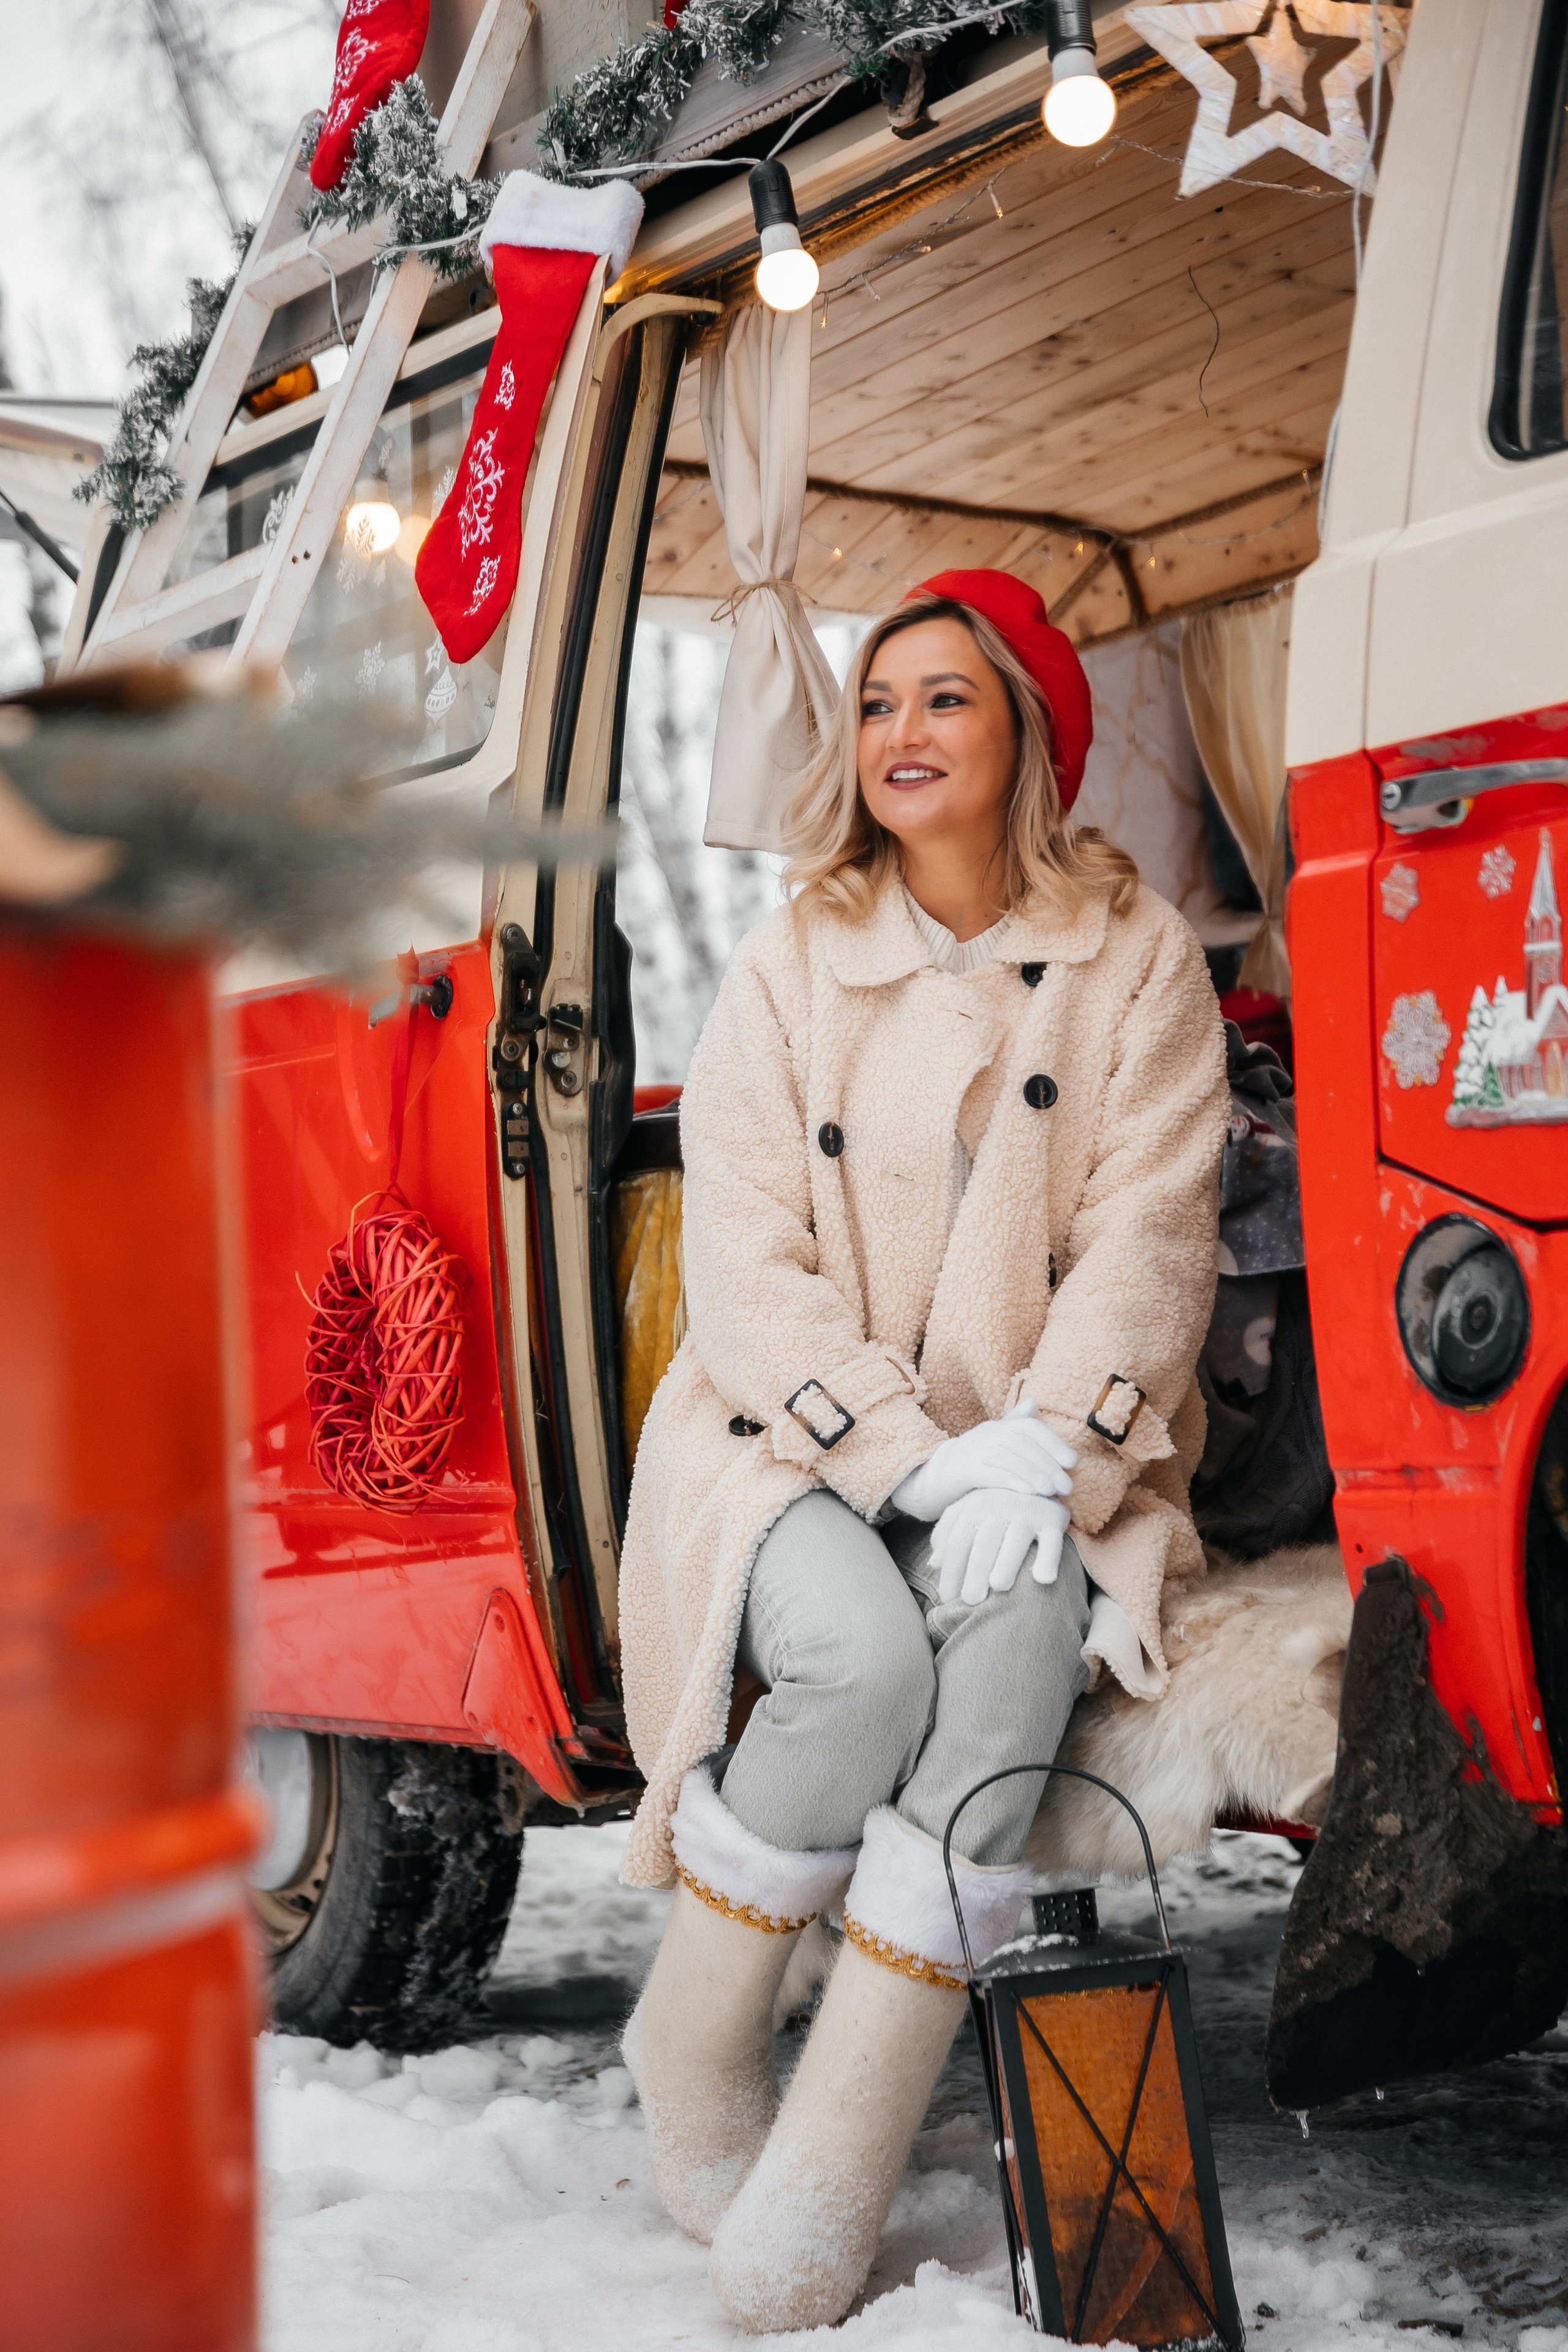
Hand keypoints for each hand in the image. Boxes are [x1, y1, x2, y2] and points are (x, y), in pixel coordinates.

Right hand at [891, 1399, 1075, 1522]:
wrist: (935, 1475)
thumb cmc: (974, 1460)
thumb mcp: (994, 1440)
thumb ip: (1015, 1423)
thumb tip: (1033, 1401)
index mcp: (999, 1427)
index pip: (1031, 1428)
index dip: (1054, 1443)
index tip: (1073, 1462)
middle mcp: (987, 1434)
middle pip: (1023, 1445)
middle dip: (1049, 1465)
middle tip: (1068, 1486)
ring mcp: (974, 1451)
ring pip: (1009, 1459)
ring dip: (1034, 1474)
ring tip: (1053, 1491)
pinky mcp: (963, 1471)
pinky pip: (991, 1474)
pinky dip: (1012, 1482)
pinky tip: (1029, 1493)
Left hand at [932, 1488, 1069, 1607]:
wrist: (1036, 1481)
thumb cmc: (995, 1507)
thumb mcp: (968, 1513)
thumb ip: (949, 1534)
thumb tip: (933, 1563)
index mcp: (975, 1506)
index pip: (959, 1541)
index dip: (951, 1570)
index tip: (947, 1597)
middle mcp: (1000, 1506)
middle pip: (984, 1543)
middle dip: (975, 1572)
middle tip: (970, 1600)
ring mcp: (1028, 1511)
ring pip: (1016, 1540)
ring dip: (1007, 1562)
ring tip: (998, 1586)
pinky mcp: (1053, 1519)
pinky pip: (1052, 1540)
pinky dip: (1049, 1558)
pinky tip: (1042, 1579)